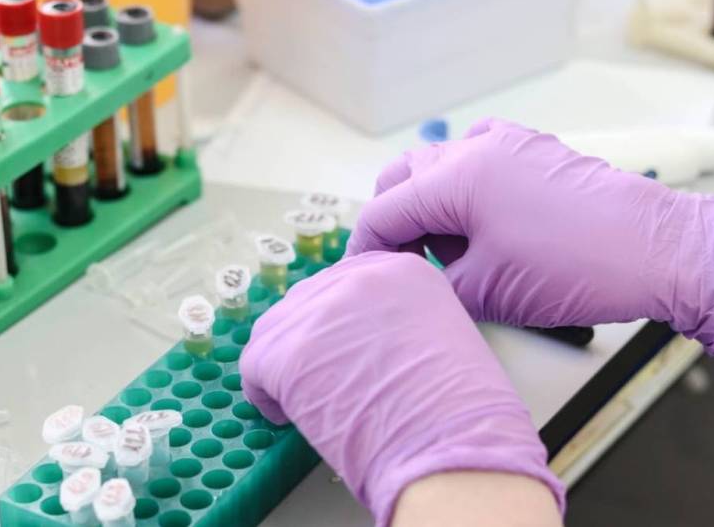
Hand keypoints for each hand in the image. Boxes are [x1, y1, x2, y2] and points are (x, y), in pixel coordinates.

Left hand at [239, 251, 563, 525]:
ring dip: (284, 365)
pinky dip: (264, 395)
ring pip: (275, 329)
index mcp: (400, 268)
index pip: (345, 281)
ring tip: (303, 402)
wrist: (453, 443)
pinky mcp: (287, 351)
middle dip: (308, 342)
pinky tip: (287, 416)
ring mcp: (318, 311)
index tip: (337, 351)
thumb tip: (354, 340)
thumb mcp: (440, 334)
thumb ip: (396, 319)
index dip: (336, 322)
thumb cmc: (458, 410)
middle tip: (320, 381)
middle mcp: (356, 277)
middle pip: (306, 300)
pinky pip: (255, 365)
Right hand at [346, 118, 713, 354]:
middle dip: (394, 222)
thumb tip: (414, 280)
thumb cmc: (573, 270)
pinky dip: (465, 184)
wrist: (655, 252)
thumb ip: (432, 281)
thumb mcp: (485, 291)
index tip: (362, 280)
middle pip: (403, 180)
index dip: (365, 251)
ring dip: (429, 204)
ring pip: (439, 165)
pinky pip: (478, 155)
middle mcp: (473, 148)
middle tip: (406, 266)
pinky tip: (482, 215)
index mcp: (453, 179)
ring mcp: (507, 143)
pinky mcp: (534, 149)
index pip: (383, 212)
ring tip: (453, 251)